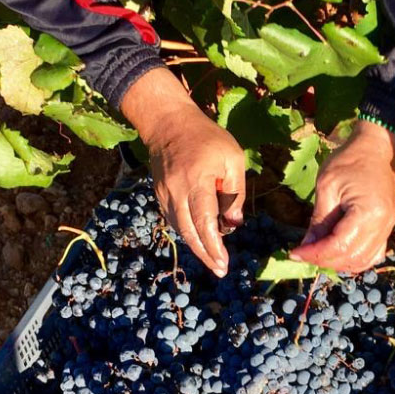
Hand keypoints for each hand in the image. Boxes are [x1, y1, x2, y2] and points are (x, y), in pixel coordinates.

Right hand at [120, 68, 244, 276]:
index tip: (223, 264)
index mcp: (197, 181)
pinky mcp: (159, 195)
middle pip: (189, 232)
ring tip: (213, 259)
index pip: (204, 222)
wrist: (167, 123)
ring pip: (180, 229)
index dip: (213, 247)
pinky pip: (174, 220)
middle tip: (220, 270)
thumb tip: (233, 224)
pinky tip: (200, 239)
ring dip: (196, 247)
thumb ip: (235, 192)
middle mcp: (176, 191)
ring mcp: (165, 194)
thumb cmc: (207, 139)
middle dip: (205, 255)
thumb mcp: (232, 158)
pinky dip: (187, 232)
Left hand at [291, 120, 394, 273]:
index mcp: (368, 213)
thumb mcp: (327, 186)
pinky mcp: (388, 227)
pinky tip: (339, 252)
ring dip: (339, 262)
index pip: (339, 245)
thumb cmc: (351, 160)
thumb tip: (307, 246)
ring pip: (363, 261)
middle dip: (324, 260)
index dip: (315, 254)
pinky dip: (355, 259)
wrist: (379, 147)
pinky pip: (373, 254)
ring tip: (319, 253)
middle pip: (351, 258)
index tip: (294, 253)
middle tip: (304, 253)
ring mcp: (388, 228)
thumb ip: (319, 220)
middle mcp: (383, 226)